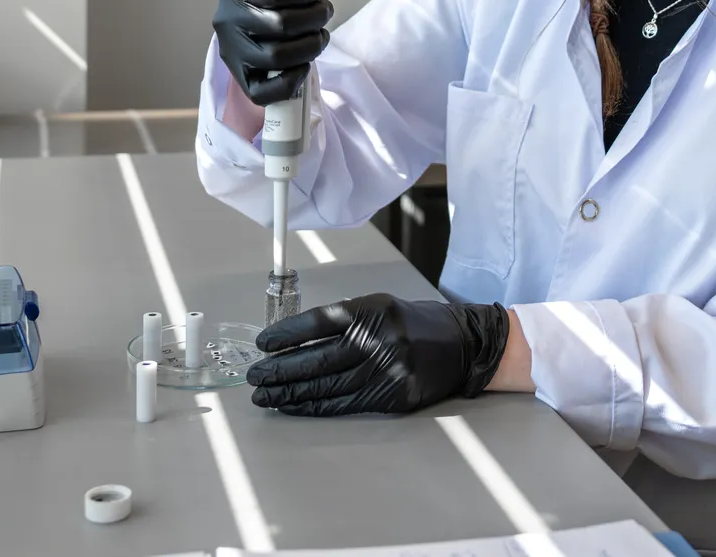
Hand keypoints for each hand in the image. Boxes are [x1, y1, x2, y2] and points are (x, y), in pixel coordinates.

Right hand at [213, 0, 332, 105]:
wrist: (258, 28)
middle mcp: (227, 21)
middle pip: (279, 25)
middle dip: (314, 17)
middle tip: (327, 11)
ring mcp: (233, 53)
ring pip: (275, 58)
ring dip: (310, 46)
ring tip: (321, 35)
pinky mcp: (243, 81)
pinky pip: (264, 91)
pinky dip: (291, 79)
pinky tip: (304, 65)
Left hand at [246, 293, 509, 415]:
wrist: (462, 344)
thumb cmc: (412, 323)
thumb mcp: (379, 307)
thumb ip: (343, 320)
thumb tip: (294, 340)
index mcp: (373, 310)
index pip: (319, 322)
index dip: (286, 334)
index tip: (262, 344)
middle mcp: (380, 339)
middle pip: (319, 359)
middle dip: (281, 369)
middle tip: (254, 375)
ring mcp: (388, 370)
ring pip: (328, 386)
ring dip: (291, 393)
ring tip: (265, 395)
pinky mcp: (394, 397)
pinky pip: (346, 405)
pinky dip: (315, 407)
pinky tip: (294, 406)